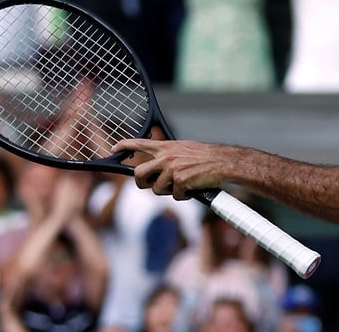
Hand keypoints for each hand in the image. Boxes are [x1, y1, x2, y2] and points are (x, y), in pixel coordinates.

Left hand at [112, 138, 227, 199]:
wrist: (224, 161)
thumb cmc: (207, 157)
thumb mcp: (184, 149)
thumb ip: (168, 155)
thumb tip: (156, 168)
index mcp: (166, 146)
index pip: (139, 143)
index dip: (124, 145)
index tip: (113, 148)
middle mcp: (166, 156)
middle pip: (138, 174)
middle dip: (143, 183)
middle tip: (154, 184)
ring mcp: (172, 169)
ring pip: (156, 189)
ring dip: (169, 191)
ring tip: (184, 184)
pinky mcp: (180, 181)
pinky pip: (175, 196)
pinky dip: (184, 196)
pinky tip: (193, 188)